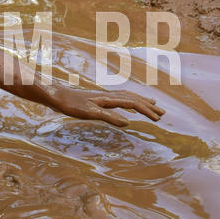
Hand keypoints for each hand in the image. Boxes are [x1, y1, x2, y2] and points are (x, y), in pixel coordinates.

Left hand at [48, 86, 164, 126]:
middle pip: (133, 98)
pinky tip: (128, 107)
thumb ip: (109, 117)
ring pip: (127, 97)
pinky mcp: (99, 99)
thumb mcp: (90, 113)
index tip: (158, 119)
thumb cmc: (71, 105)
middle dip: (148, 105)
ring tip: (152, 105)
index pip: (133, 104)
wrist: (57, 96)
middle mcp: (109, 95)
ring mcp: (104, 96)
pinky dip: (130, 101)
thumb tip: (129, 123)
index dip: (147, 111)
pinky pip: (120, 99)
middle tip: (162, 113)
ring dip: (141, 101)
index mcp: (109, 98)